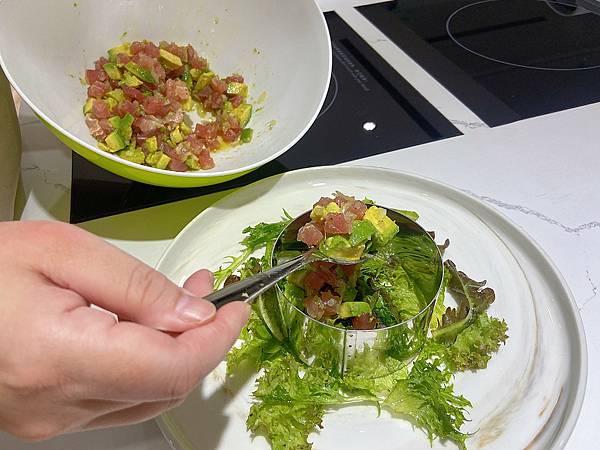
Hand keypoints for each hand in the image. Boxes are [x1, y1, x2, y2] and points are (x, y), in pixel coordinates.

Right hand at [0, 221, 249, 440]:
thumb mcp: (62, 251)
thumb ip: (136, 286)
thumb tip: (194, 315)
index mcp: (59, 357)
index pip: (171, 368)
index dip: (216, 340)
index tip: (236, 308)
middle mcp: (57, 405)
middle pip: (166, 384)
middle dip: (203, 338)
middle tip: (212, 294)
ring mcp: (52, 420)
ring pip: (148, 394)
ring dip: (178, 349)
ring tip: (185, 302)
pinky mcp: (50, 418)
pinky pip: (120, 397)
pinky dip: (148, 364)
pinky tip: (151, 329)